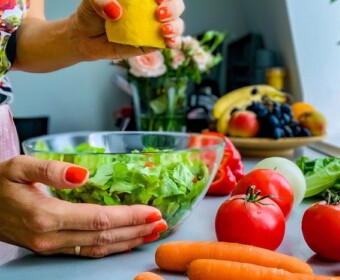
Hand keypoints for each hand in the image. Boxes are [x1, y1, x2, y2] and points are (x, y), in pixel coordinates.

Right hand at [0, 156, 166, 257]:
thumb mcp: (17, 167)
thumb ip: (49, 169)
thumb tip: (82, 173)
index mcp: (46, 215)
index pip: (99, 219)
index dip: (129, 217)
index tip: (153, 212)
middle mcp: (51, 237)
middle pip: (104, 236)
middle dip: (136, 230)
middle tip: (162, 223)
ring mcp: (51, 247)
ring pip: (98, 248)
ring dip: (128, 241)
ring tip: (151, 233)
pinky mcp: (51, 248)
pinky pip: (87, 251)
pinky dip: (110, 247)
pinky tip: (126, 241)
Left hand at [73, 0, 184, 59]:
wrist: (87, 37)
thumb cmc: (92, 13)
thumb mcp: (92, 1)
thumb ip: (101, 1)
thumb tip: (116, 12)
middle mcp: (152, 8)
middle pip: (175, 4)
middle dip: (173, 8)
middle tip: (160, 13)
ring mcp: (154, 26)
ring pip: (177, 23)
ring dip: (175, 26)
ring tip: (164, 30)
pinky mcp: (153, 44)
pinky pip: (169, 42)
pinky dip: (173, 41)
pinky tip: (168, 42)